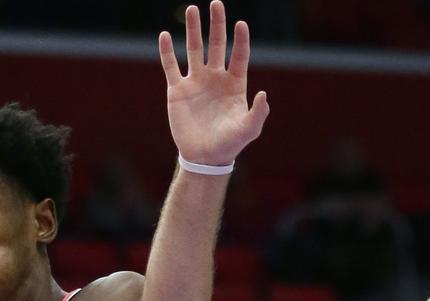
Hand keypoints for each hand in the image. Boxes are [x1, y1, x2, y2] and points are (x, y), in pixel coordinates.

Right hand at [159, 1, 268, 165]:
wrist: (204, 157)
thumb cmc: (229, 144)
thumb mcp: (248, 130)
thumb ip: (258, 113)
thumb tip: (264, 94)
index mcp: (235, 84)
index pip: (239, 55)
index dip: (240, 40)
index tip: (240, 24)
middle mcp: (215, 78)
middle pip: (217, 44)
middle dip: (217, 24)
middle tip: (216, 3)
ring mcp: (196, 82)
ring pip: (194, 49)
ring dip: (193, 29)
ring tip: (192, 9)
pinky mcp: (177, 90)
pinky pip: (171, 66)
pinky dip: (167, 51)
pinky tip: (165, 35)